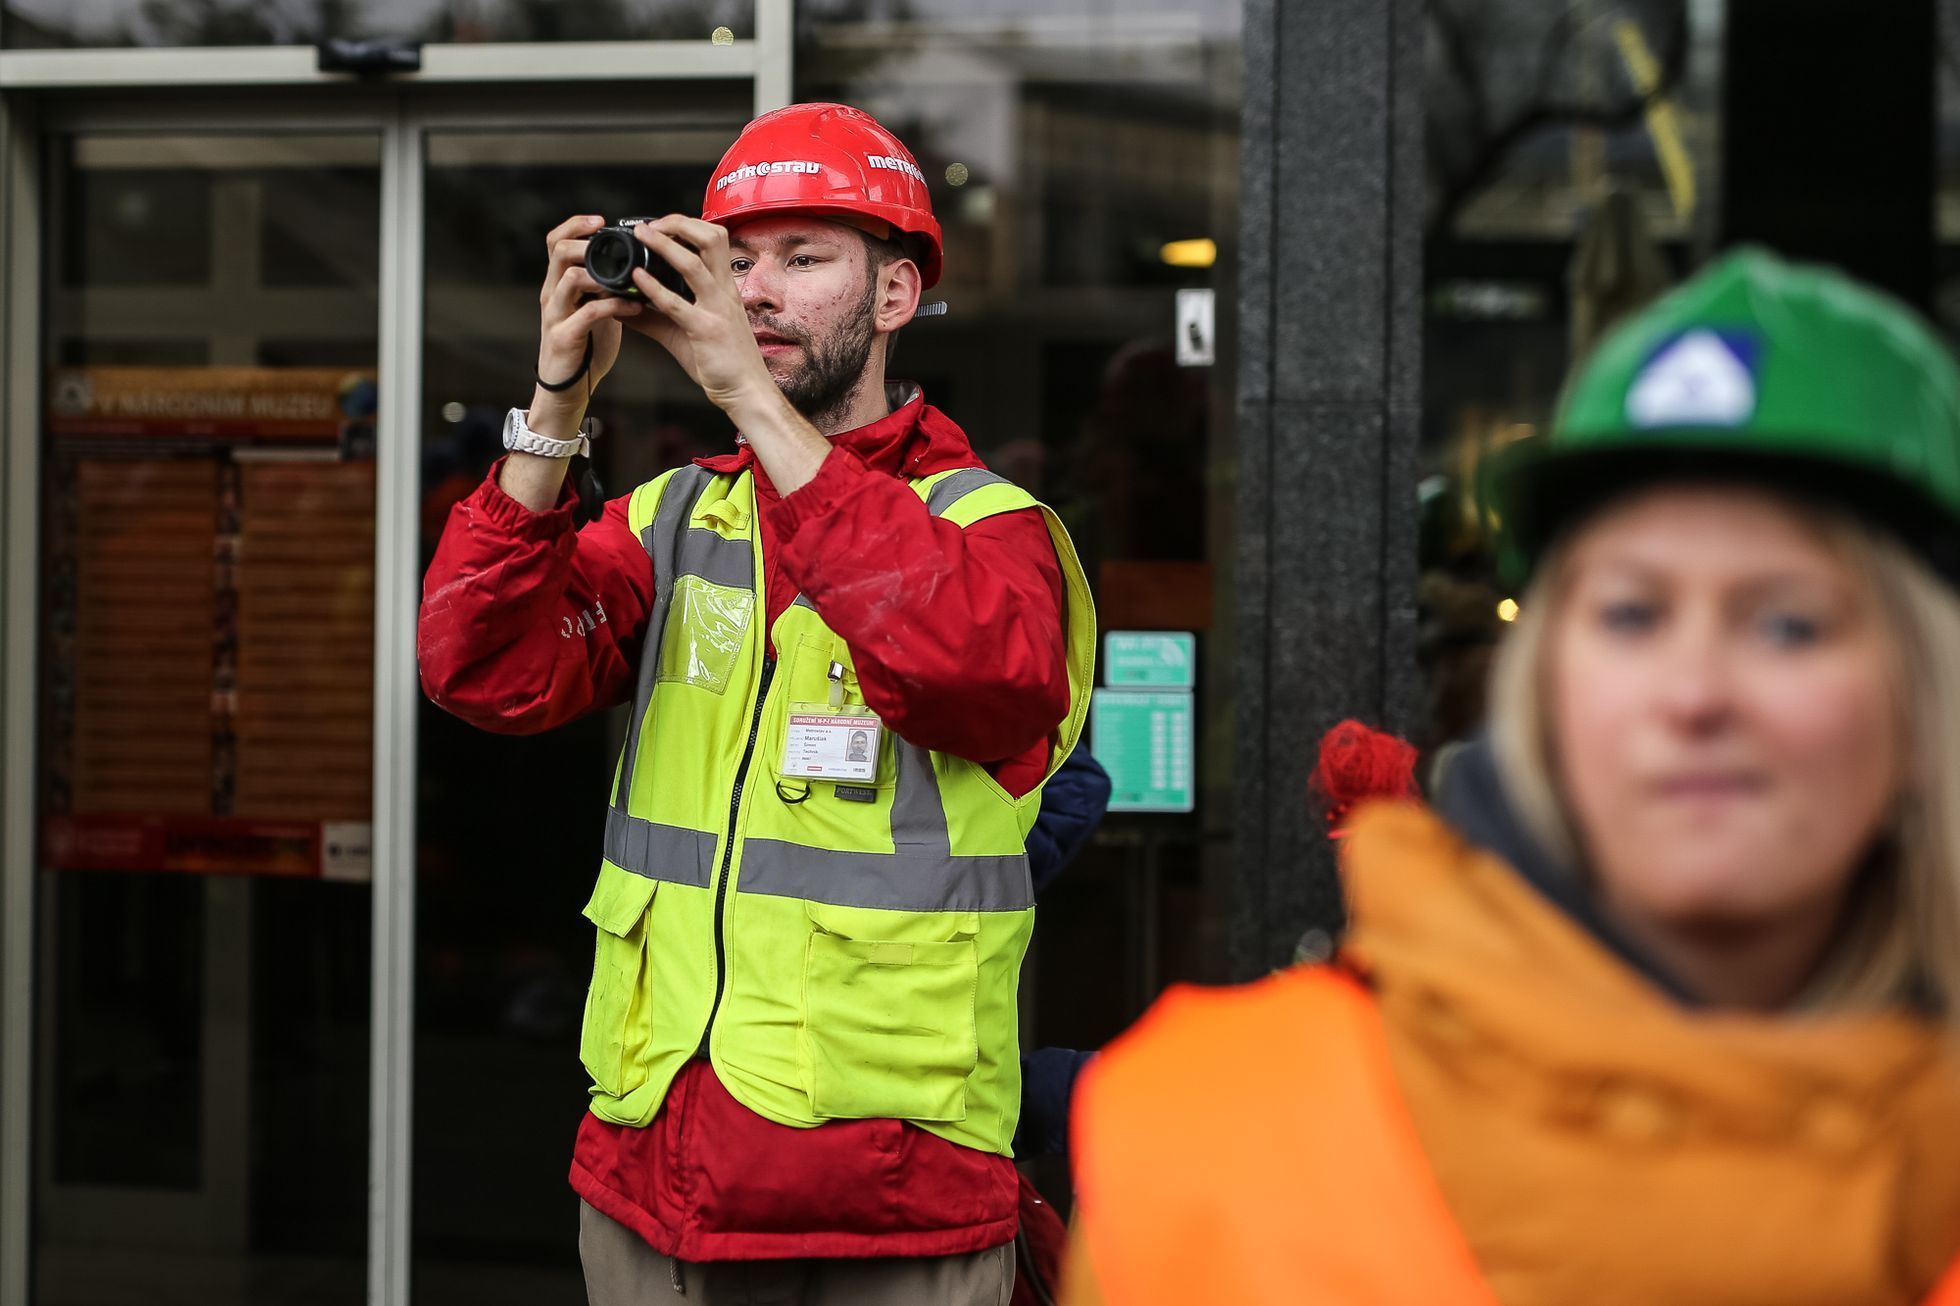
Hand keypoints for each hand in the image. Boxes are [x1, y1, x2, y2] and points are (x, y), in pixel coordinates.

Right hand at [532, 214, 645, 433]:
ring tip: (628, 278)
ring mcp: (555, 314)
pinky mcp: (564, 337)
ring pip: (569, 278)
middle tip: (614, 244)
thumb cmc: (585, 346)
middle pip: (558, 251)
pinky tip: (635, 308)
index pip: (555, 241)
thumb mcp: (594, 308)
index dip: (575, 225)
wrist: (568, 388)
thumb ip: (605, 287)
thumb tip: (633, 267)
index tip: (601, 220)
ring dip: (602, 274)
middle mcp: (552, 294)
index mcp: (558, 284)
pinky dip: (614, 306)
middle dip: (586, 241)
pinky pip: (588, 313)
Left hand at [621, 215, 776, 415]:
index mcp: (724, 287)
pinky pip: (678, 304)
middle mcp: (723, 292)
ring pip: (694, 265)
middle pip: (711, 238)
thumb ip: (655, 316)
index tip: (659, 225)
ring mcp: (717, 310)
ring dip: (664, 245)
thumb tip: (622, 306)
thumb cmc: (723, 363)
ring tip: (641, 234)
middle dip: (679, 223)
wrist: (747, 392)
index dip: (687, 225)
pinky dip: (654, 288)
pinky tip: (636, 278)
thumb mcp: (687, 332)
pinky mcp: (706, 331)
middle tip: (650, 224)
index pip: (713, 240)